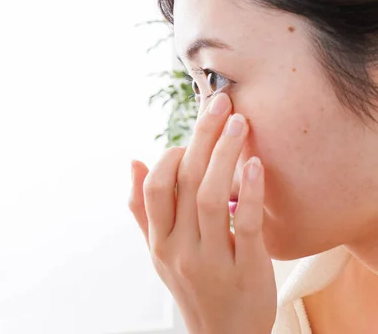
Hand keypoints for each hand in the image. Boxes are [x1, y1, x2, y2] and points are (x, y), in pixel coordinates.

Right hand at [129, 93, 275, 333]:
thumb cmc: (193, 285)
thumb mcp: (159, 252)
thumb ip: (144, 209)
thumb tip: (133, 161)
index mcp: (159, 241)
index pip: (156, 186)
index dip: (172, 154)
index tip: (194, 137)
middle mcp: (179, 248)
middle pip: (184, 181)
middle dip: (202, 136)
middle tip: (220, 103)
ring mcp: (210, 260)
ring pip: (209, 196)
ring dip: (223, 154)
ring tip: (239, 121)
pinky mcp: (246, 270)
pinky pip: (244, 224)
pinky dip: (248, 191)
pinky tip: (254, 164)